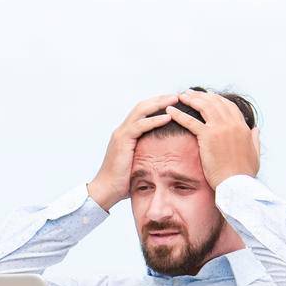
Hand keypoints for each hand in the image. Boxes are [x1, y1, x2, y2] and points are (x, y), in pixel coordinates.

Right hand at [86, 94, 180, 208]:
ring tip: (175, 100)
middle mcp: (122, 130)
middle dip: (161, 99)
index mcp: (126, 134)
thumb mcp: (140, 163)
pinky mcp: (122, 141)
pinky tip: (168, 117)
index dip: (158, 104)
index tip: (174, 103)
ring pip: (141, 111)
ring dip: (159, 104)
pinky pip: (140, 125)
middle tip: (178, 96)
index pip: (143, 112)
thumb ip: (148, 154)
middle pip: (142, 106)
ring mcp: (121, 134)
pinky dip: (155, 120)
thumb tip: (166, 156)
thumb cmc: (123, 182)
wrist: (107, 190)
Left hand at [164, 90, 260, 188]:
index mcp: (243, 127)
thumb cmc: (244, 174)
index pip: (228, 106)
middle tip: (190, 93)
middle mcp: (232, 124)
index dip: (217, 99)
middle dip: (201, 96)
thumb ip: (255, 139)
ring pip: (203, 107)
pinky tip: (170, 111)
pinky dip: (179, 114)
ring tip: (180, 97)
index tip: (208, 96)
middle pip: (215, 102)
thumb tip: (256, 129)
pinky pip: (190, 121)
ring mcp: (220, 129)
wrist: (237, 184)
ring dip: (191, 99)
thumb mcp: (254, 153)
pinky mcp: (208, 137)